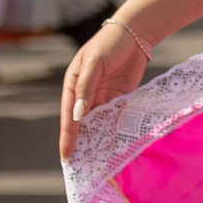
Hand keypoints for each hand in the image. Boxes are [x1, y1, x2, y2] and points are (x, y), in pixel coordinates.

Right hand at [59, 20, 151, 159]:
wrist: (135, 33)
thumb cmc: (109, 44)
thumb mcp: (94, 63)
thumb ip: (86, 88)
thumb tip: (78, 115)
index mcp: (73, 85)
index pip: (69, 116)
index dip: (68, 136)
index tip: (66, 155)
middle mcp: (86, 95)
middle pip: (81, 124)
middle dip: (80, 144)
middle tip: (80, 168)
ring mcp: (102, 98)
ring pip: (97, 125)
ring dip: (96, 142)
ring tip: (96, 164)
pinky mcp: (119, 99)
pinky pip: (114, 120)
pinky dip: (112, 133)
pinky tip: (113, 148)